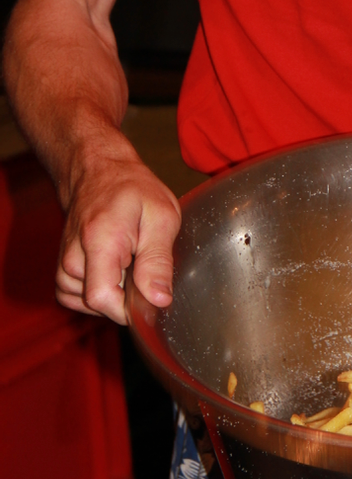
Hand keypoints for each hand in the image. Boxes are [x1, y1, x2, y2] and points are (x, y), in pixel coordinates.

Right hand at [55, 148, 181, 323]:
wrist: (98, 171)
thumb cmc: (133, 189)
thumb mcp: (161, 216)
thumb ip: (158, 261)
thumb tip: (160, 300)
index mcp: (99, 241)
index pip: (103, 299)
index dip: (130, 307)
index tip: (150, 293)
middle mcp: (73, 257)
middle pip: (101, 305)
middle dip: (128, 294)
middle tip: (141, 259)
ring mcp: (63, 266)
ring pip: (92, 305)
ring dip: (115, 291)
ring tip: (127, 257)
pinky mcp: (63, 272)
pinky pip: (81, 299)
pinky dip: (100, 290)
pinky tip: (113, 267)